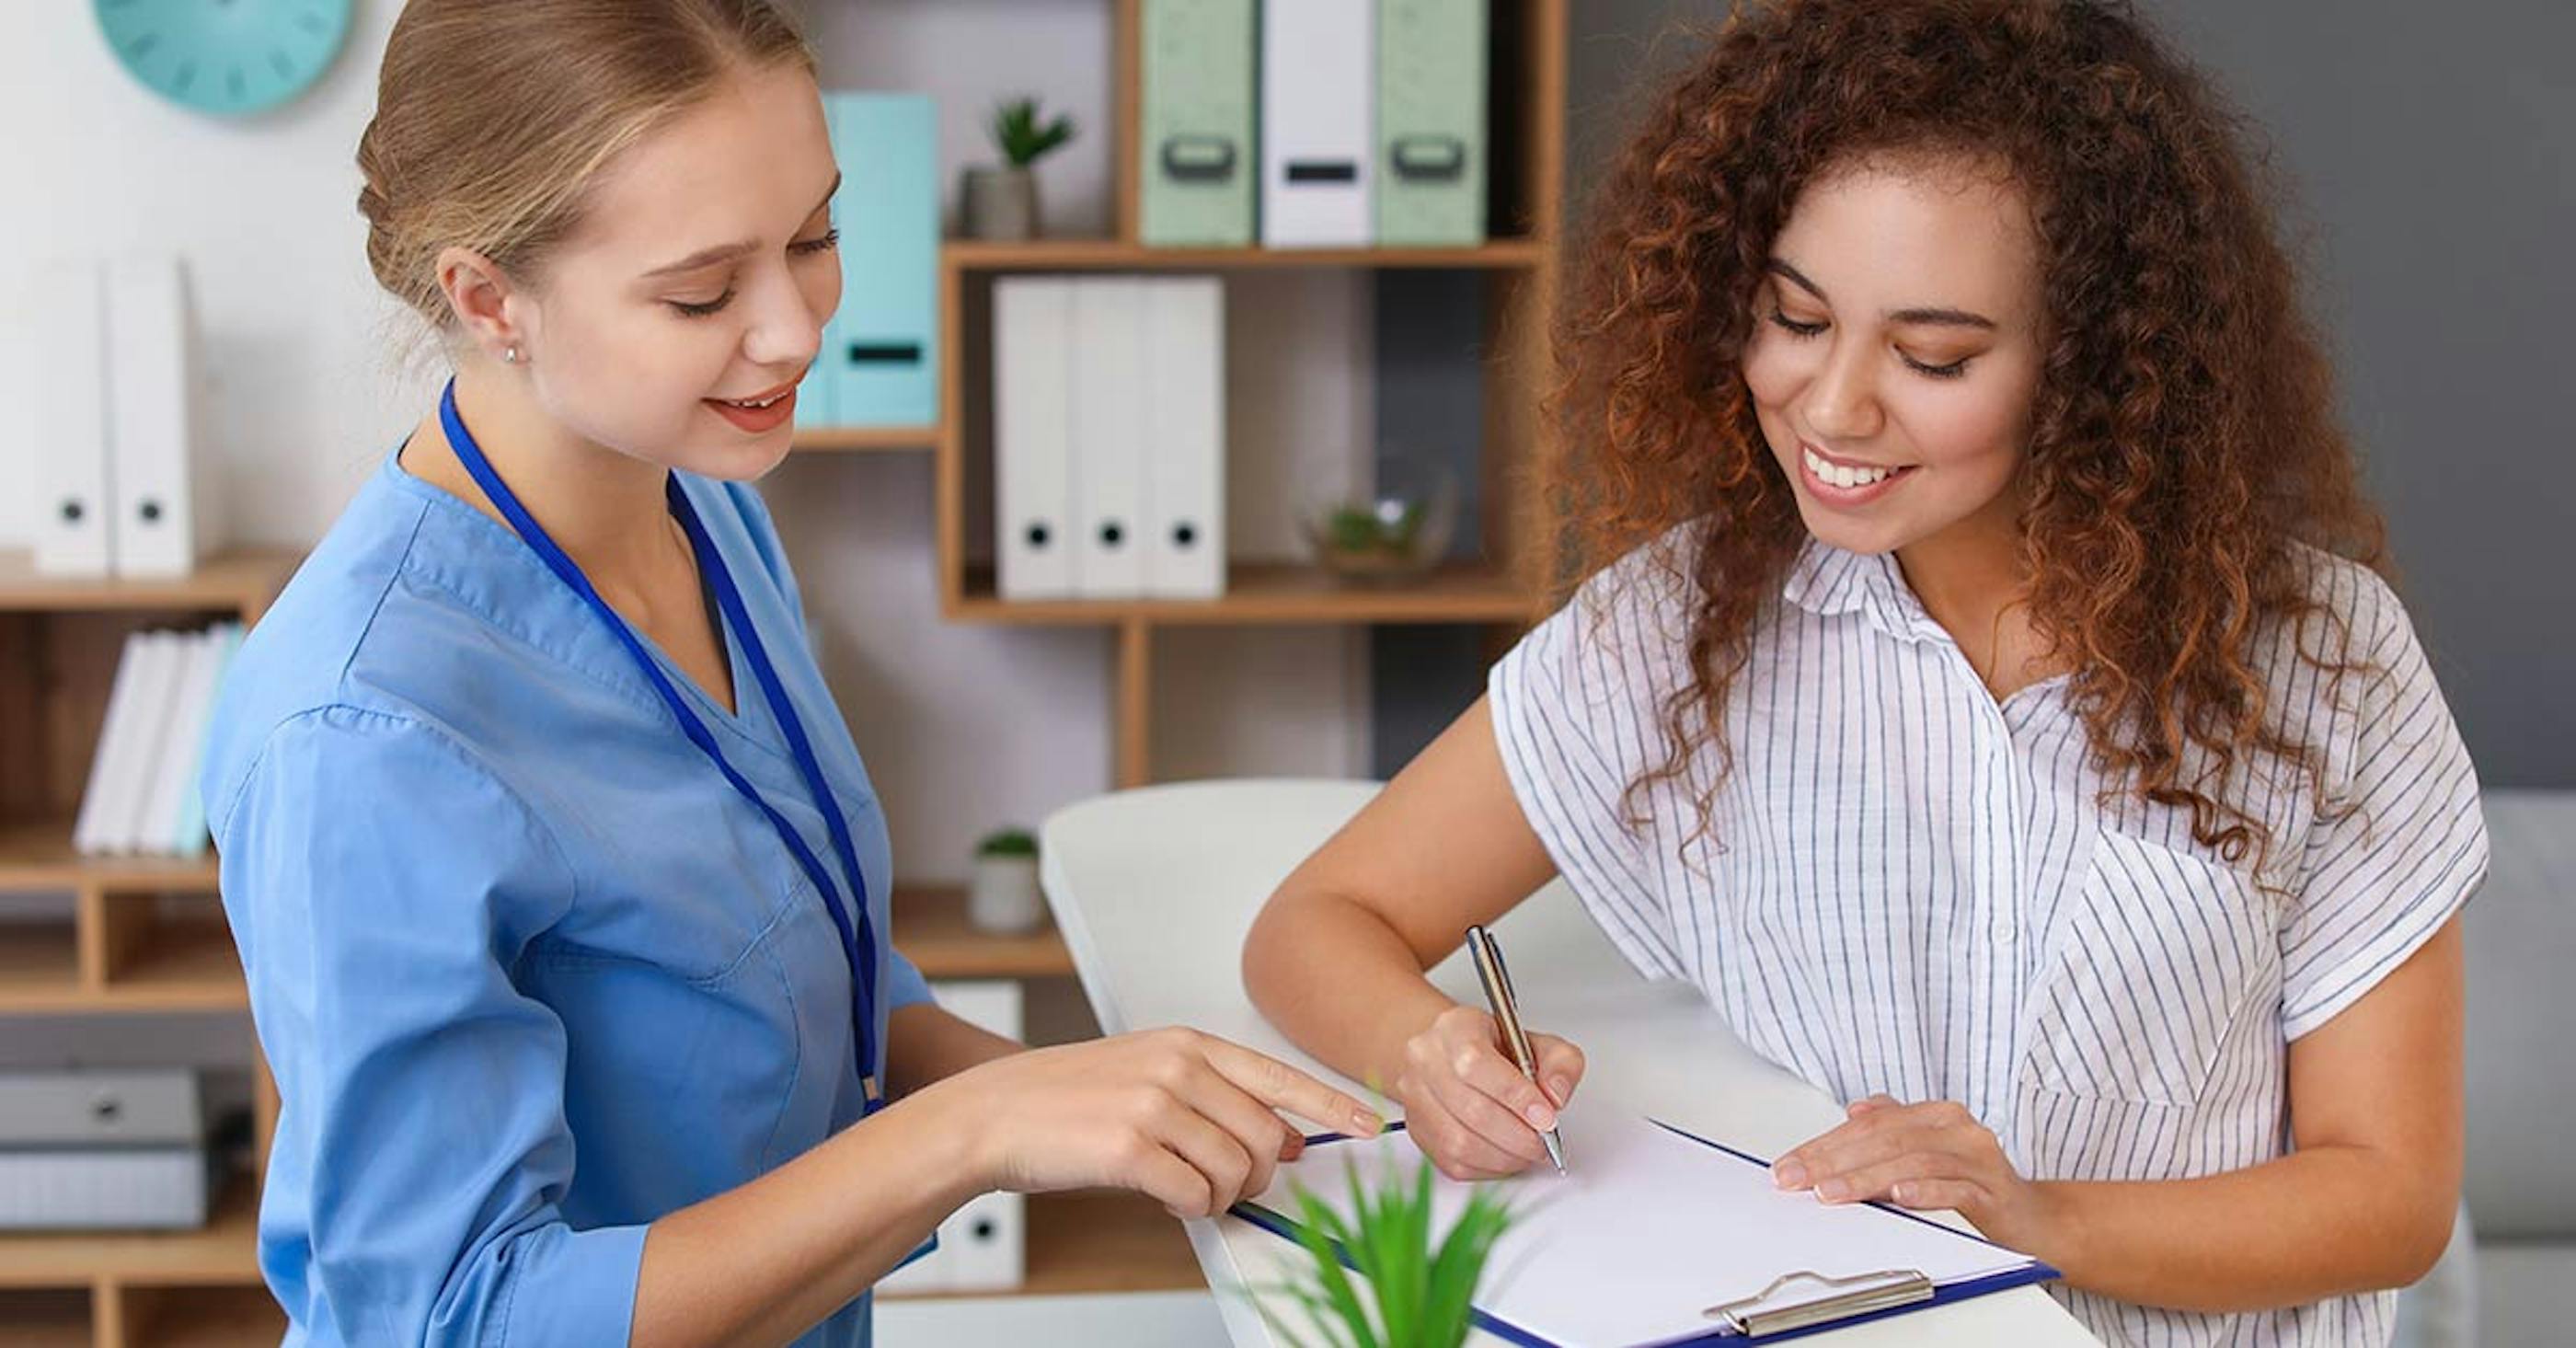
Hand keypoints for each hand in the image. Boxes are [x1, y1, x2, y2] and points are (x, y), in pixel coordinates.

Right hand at [938, 1026, 1381, 1218]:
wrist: (996, 1112)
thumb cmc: (1071, 1098)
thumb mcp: (1150, 1075)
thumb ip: (1216, 1097)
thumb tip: (1284, 1137)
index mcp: (1189, 1044)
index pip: (1281, 1076)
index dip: (1332, 1106)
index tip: (1370, 1124)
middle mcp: (1179, 1067)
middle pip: (1266, 1138)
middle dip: (1257, 1175)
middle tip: (1224, 1184)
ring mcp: (1156, 1105)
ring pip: (1235, 1172)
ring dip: (1218, 1195)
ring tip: (1182, 1187)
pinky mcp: (1131, 1148)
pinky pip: (1196, 1196)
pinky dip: (1187, 1207)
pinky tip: (1162, 1195)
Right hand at [1391, 1004, 1585, 1180]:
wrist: (1458, 1057)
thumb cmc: (1498, 1051)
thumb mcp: (1540, 1043)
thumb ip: (1560, 1064)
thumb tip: (1554, 1097)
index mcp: (1455, 1028)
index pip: (1476, 1064)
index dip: (1515, 1096)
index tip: (1546, 1117)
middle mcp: (1426, 1059)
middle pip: (1471, 1109)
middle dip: (1518, 1135)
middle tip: (1544, 1141)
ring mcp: (1415, 1097)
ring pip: (1460, 1142)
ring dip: (1505, 1156)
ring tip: (1528, 1150)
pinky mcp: (1417, 1130)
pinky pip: (1454, 1163)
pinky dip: (1489, 1168)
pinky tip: (1506, 1155)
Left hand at [1771, 1096, 2065, 1254]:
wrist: (2034, 1219)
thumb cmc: (1974, 1185)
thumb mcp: (1928, 1152)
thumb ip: (1894, 1129)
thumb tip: (1854, 1111)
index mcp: (1935, 1115)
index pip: (1869, 1124)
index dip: (1824, 1145)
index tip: (1789, 1167)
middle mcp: (1957, 1128)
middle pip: (1885, 1139)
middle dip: (1833, 1161)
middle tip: (1798, 1180)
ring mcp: (1977, 1157)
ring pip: (1912, 1162)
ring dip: (1866, 1178)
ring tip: (1832, 1193)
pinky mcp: (1993, 1191)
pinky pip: (1955, 1188)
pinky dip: (1924, 1193)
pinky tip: (1899, 1198)